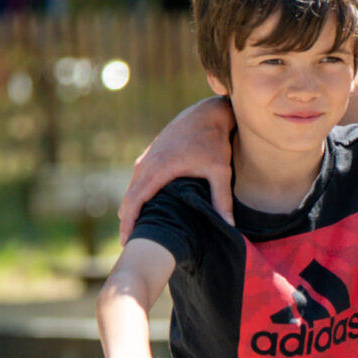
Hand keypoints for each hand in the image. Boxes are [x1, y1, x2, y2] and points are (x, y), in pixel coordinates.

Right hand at [118, 97, 235, 238]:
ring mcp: (146, 158)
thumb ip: (222, 199)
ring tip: (134, 230)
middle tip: (128, 244)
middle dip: (127, 221)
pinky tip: (143, 210)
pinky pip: (137, 180)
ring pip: (132, 189)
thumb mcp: (220, 170)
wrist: (206, 114)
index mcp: (159, 168)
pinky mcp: (150, 156)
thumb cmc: (213, 142)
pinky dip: (136, 196)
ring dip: (130, 209)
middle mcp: (147, 163)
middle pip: (129, 198)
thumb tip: (230, 226)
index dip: (129, 222)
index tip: (127, 241)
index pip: (135, 200)